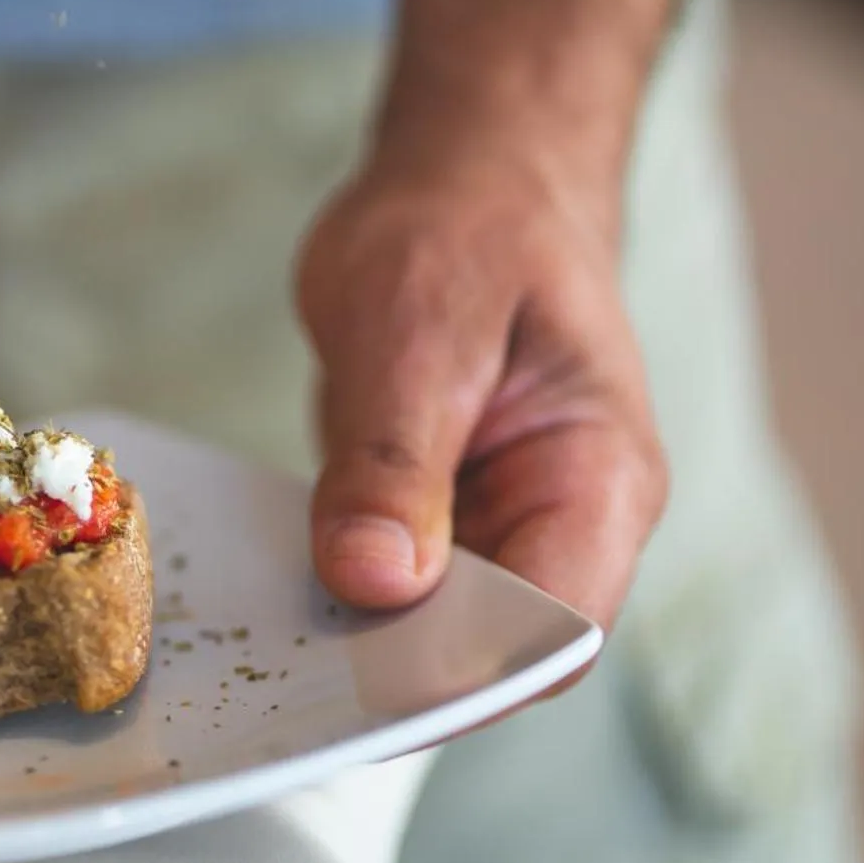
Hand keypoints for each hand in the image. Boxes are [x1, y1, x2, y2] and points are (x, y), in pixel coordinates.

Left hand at [294, 105, 667, 663]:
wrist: (467, 185)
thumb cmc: (470, 232)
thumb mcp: (417, 332)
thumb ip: (395, 460)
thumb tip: (376, 581)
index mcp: (599, 483)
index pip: (552, 634)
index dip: (462, 672)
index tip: (362, 677)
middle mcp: (561, 526)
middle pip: (487, 650)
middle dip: (391, 664)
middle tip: (282, 662)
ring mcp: (498, 530)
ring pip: (429, 632)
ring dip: (352, 635)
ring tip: (264, 630)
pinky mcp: (437, 523)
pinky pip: (387, 586)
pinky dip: (332, 590)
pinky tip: (268, 585)